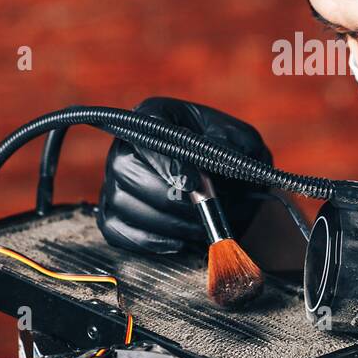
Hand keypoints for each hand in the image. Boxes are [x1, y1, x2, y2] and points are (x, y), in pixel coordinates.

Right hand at [96, 97, 271, 254]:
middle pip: (126, 168)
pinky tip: (180, 242)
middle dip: (169, 198)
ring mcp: (115, 179)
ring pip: (124, 203)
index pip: (146, 127)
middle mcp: (127, 143)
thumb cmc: (233, 159)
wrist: (232, 189)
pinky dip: (150, 242)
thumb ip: (232, 148)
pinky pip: (117, 231)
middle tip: (202, 211)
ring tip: (200, 226)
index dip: (166, 159)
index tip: (193, 185)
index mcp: (159, 115)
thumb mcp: (244, 144)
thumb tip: (214, 161)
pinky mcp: (113, 212)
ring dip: (167, 222)